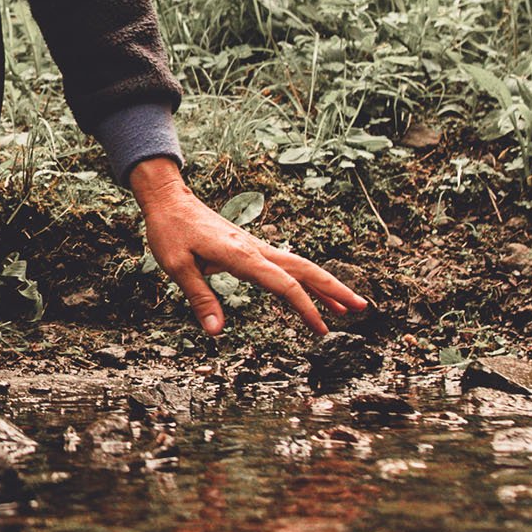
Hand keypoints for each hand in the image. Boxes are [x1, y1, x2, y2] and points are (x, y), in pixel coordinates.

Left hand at [129, 156, 368, 336]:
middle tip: (362, 309)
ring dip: (325, 284)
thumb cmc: (170, 231)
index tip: (323, 329)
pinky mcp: (250, 247)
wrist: (169, 199)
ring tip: (348, 306)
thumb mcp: (177, 267)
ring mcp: (256, 247)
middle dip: (335, 290)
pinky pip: (285, 264)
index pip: (284, 284)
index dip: (306, 308)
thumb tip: (216, 332)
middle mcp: (255, 249)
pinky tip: (309, 291)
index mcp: (242, 256)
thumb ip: (200, 298)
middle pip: (305, 270)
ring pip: (300, 265)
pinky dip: (304, 279)